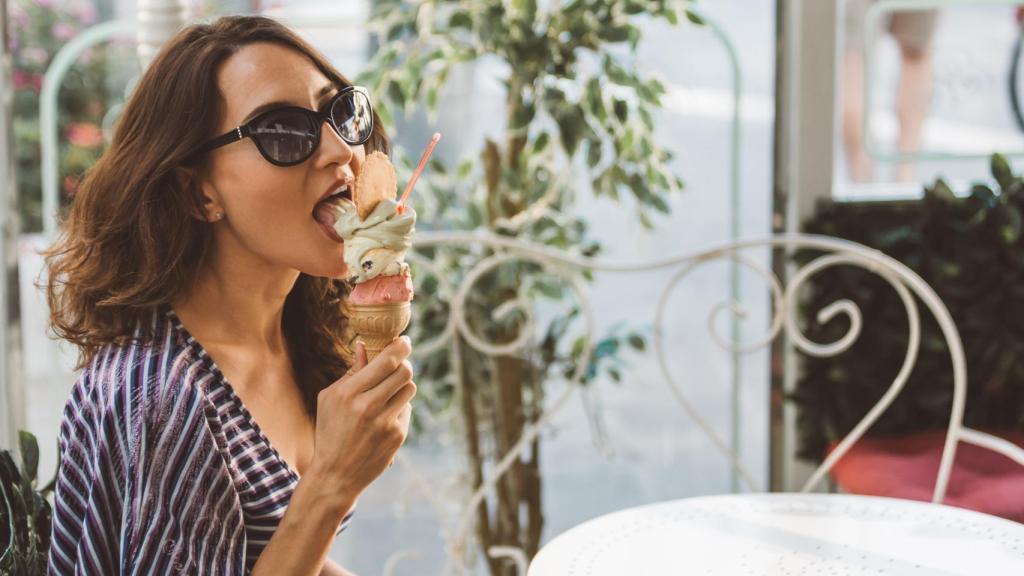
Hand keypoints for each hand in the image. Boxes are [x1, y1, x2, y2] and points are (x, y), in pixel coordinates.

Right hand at [309, 336, 414, 509]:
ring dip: (402, 385)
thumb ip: (351, 372)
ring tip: (387, 392)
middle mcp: (367, 406)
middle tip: (399, 364)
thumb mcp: (330, 399)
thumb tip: (364, 345)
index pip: (386, 361)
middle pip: (405, 371)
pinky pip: (407, 409)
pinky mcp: (397, 436)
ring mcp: (384, 422)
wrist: (335, 474)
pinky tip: (383, 418)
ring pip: (410, 388)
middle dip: (405, 363)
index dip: (400, 347)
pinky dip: (398, 408)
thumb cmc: (330, 430)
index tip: (405, 341)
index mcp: (348, 393)